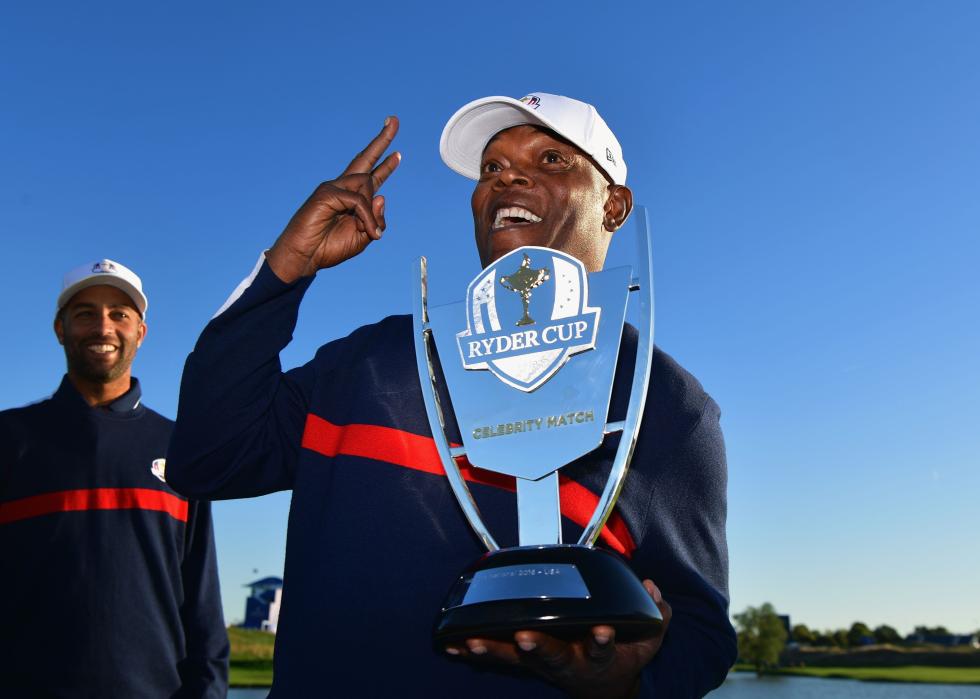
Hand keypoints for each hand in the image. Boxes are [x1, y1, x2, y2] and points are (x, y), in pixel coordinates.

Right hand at [267, 117, 400, 282]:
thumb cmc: (328, 248)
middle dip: (382, 140)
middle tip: (394, 119)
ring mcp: (332, 188)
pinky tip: (369, 232)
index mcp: (351, 198)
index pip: (370, 176)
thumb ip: (375, 220)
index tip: (398, 152)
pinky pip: (358, 201)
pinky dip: (366, 217)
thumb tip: (382, 196)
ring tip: (370, 233)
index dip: (385, 164)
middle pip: (365, 160)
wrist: (304, 258)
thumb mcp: (363, 238)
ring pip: (366, 187)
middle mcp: (341, 188)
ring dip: (371, 214)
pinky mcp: (326, 194)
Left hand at [445, 580, 671, 698]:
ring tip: (471, 641)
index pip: (602, 647)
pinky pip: (497, 658)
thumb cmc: (623, 654)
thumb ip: (656, 614)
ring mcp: (544, 663)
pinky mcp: (525, 660)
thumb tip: (652, 590)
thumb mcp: (649, 638)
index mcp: (599, 655)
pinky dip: (474, 652)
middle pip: (554, 657)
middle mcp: (569, 662)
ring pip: (516, 659)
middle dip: (539, 647)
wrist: (607, 687)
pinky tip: (452, 645)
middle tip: (526, 637)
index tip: (602, 632)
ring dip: (494, 650)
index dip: (602, 641)